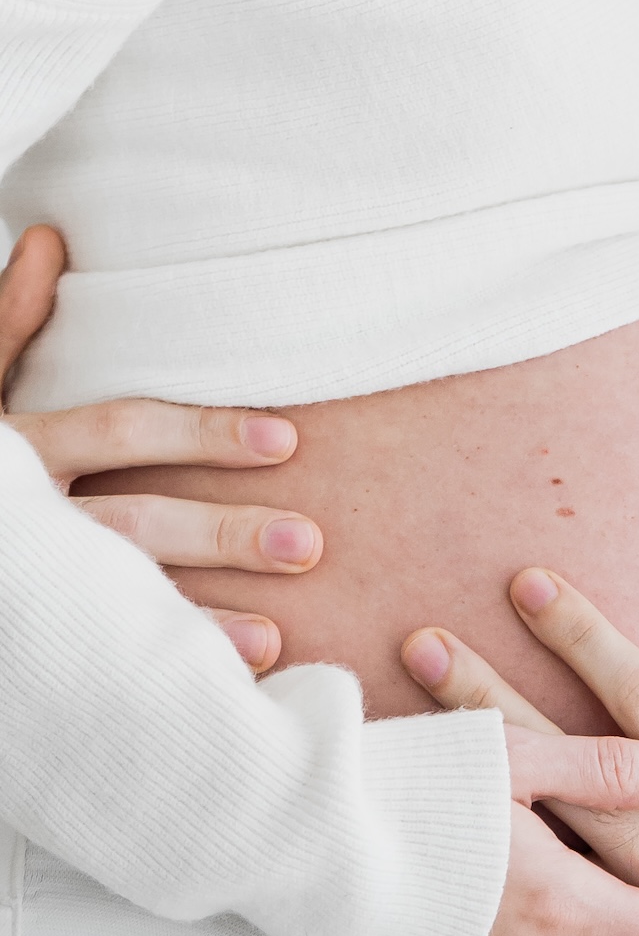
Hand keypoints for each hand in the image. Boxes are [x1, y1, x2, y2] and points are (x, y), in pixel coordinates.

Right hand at [0, 224, 321, 671]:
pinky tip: (217, 696)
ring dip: (196, 627)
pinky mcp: (22, 642)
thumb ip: (6, 322)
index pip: (122, 432)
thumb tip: (48, 239)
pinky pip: (95, 666)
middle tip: (310, 544)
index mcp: (15, 449)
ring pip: (115, 608)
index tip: (286, 441)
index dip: (202, 434)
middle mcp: (19, 522)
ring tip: (275, 641)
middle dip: (222, 536)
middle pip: (133, 527)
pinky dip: (154, 683)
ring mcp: (21, 589)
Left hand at [404, 572, 638, 935]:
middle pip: (553, 761)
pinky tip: (432, 827)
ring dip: (469, 772)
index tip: (529, 583)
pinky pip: (531, 906)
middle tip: (423, 640)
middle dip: (488, 696)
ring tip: (404, 723)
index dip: (583, 637)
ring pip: (528, 828)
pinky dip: (482, 865)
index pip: (636, 699)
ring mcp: (624, 916)